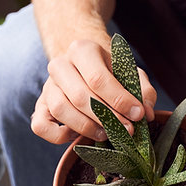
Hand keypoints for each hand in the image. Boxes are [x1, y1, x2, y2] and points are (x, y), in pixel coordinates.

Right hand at [31, 38, 156, 143]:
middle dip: (108, 118)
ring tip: (108, 134)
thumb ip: (143, 90)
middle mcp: (60, 65)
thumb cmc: (110, 71)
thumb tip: (146, 113)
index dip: (119, 100)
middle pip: (80, 97)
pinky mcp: (39, 106)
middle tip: (127, 130)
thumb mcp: (130, 72)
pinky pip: (40, 125)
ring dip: (87, 127)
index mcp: (82, 49)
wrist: (84, 65)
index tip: (138, 114)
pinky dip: (59, 136)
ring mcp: (47, 86)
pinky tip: (78, 135)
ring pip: (60, 110)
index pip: (98, 79)